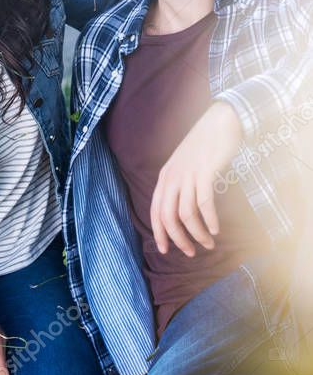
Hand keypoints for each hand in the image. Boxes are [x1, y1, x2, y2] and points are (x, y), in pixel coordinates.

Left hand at [150, 100, 242, 256]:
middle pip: (168, 217)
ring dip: (197, 233)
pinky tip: (215, 229)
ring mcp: (188, 174)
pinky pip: (204, 203)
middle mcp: (172, 176)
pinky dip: (209, 220)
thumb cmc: (204, 146)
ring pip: (186, 214)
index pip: (155, 211)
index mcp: (165, 177)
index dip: (159, 233)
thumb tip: (181, 211)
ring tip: (208, 243)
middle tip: (191, 252)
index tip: (166, 251)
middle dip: (178, 239)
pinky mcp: (204, 171)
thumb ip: (180, 184)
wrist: (219, 121)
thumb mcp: (184, 165)